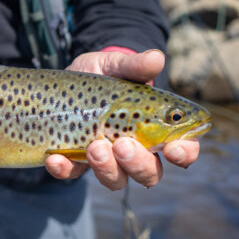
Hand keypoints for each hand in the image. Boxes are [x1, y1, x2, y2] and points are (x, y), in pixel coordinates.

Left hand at [44, 50, 200, 188]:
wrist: (70, 78)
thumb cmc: (105, 74)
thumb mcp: (116, 65)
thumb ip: (135, 65)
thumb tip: (156, 58)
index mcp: (156, 129)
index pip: (182, 151)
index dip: (183, 154)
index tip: (173, 149)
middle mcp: (135, 151)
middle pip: (149, 174)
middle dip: (138, 163)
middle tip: (123, 144)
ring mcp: (105, 160)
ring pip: (116, 180)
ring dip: (107, 169)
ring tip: (94, 147)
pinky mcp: (75, 161)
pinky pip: (72, 174)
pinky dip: (64, 170)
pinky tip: (55, 159)